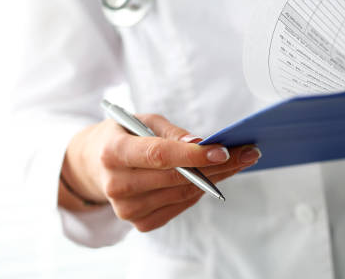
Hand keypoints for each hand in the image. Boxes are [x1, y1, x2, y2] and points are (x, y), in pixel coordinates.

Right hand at [59, 114, 260, 231]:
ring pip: (183, 193)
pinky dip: (201, 191)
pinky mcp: (140, 223)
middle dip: (217, 165)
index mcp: (112, 153)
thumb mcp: (143, 121)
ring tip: (240, 161)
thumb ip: (171, 132)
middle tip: (248, 152)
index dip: (192, 154)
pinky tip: (216, 177)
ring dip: (216, 178)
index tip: (223, 150)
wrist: (96, 165)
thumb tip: (199, 143)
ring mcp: (127, 209)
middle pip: (176, 177)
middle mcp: (116, 185)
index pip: (158, 155)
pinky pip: (180, 206)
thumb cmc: (126, 135)